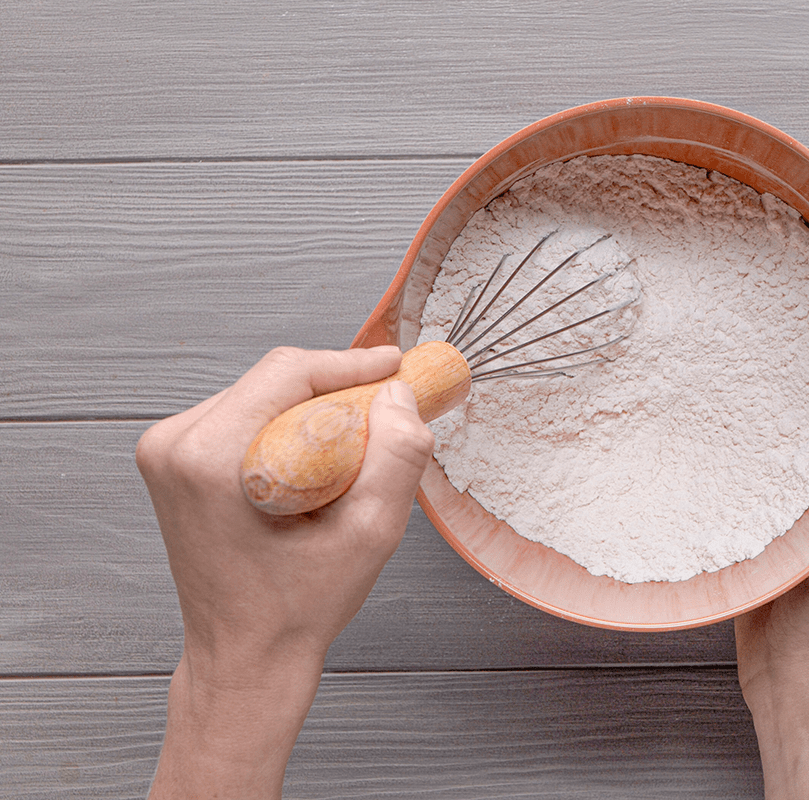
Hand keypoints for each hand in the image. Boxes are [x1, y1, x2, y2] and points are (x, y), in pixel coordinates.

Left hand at [136, 346, 433, 798]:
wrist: (246, 656)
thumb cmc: (296, 608)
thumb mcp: (369, 534)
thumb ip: (396, 456)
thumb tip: (400, 396)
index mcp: (209, 457)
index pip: (287, 372)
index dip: (351, 364)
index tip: (397, 368)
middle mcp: (174, 445)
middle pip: (273, 379)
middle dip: (337, 390)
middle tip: (388, 415)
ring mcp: (167, 452)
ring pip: (261, 395)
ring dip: (313, 411)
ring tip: (354, 452)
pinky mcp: (174, 462)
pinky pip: (245, 417)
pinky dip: (288, 428)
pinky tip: (317, 466)